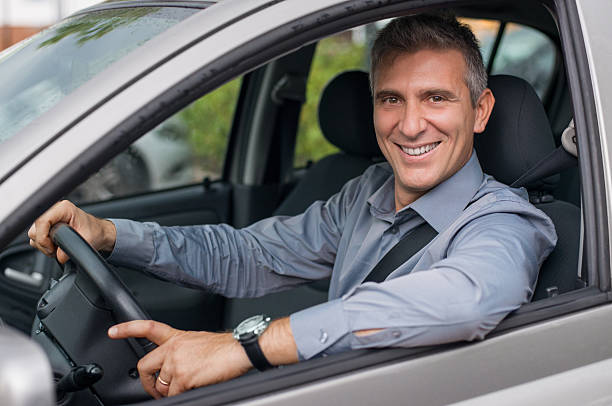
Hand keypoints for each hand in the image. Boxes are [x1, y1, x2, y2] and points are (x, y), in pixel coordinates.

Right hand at [28, 200, 115, 263]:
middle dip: (43, 243)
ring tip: (57, 248)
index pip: (42, 222)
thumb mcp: (86, 240)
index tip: (52, 248)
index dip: (43, 238)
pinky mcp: (47, 224)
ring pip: (34, 233)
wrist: (98, 232)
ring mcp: (49, 216)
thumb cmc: (94, 232)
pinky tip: (55, 246)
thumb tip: (59, 256)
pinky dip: (43, 244)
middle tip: (56, 250)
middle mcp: (54, 209)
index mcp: (64, 208)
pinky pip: (36, 236)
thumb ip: (70, 248)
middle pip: (35, 228)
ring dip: (43, 244)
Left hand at [108, 321, 251, 397]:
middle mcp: (173, 348)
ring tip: (184, 388)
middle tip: (155, 389)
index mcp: (177, 336)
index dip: (127, 329)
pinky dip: (180, 396)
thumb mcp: (198, 341)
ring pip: (160, 385)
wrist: (239, 350)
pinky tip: (193, 388)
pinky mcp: (183, 377)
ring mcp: (176, 363)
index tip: (113, 332)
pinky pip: (172, 395)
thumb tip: (175, 366)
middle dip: (147, 382)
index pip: (147, 328)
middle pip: (144, 366)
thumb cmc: (225, 347)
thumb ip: (182, 350)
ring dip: (168, 392)